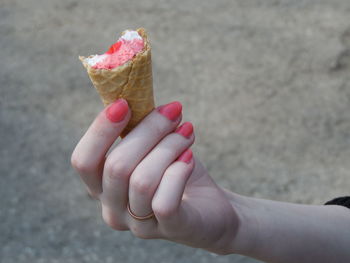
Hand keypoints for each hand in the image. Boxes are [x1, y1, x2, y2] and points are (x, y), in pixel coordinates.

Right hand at [71, 99, 239, 253]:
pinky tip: (190, 157)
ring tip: (188, 131)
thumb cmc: (176, 172)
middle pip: (117, 166)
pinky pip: (164, 200)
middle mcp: (114, 210)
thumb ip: (138, 127)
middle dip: (149, 130)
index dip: (100, 130)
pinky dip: (179, 170)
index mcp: (102, 187)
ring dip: (169, 146)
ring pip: (142, 180)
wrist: (210, 207)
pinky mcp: (169, 229)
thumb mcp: (154, 147)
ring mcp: (139, 225)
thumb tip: (133, 93)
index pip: (83, 161)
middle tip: (174, 110)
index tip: (124, 102)